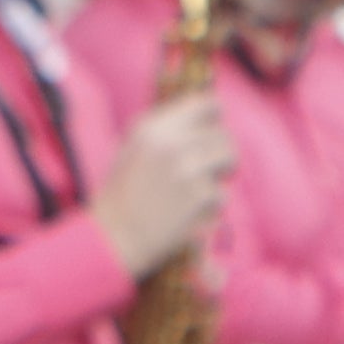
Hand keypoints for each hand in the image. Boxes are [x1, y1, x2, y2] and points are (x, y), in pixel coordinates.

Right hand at [100, 89, 235, 277]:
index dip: (214, 119)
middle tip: (209, 169)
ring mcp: (188, 169)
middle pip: (222, 134)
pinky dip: (210, 207)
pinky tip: (188, 214)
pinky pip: (222, 194)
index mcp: (153, 127)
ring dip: (221, 175)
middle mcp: (171, 143)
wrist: (113, 238)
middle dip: (220, 153)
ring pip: (230, 158)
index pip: (206, 104)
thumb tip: (202, 116)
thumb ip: (164, 131)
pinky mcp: (200, 197)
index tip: (211, 132)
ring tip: (201, 188)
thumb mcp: (131, 149)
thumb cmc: (120, 196)